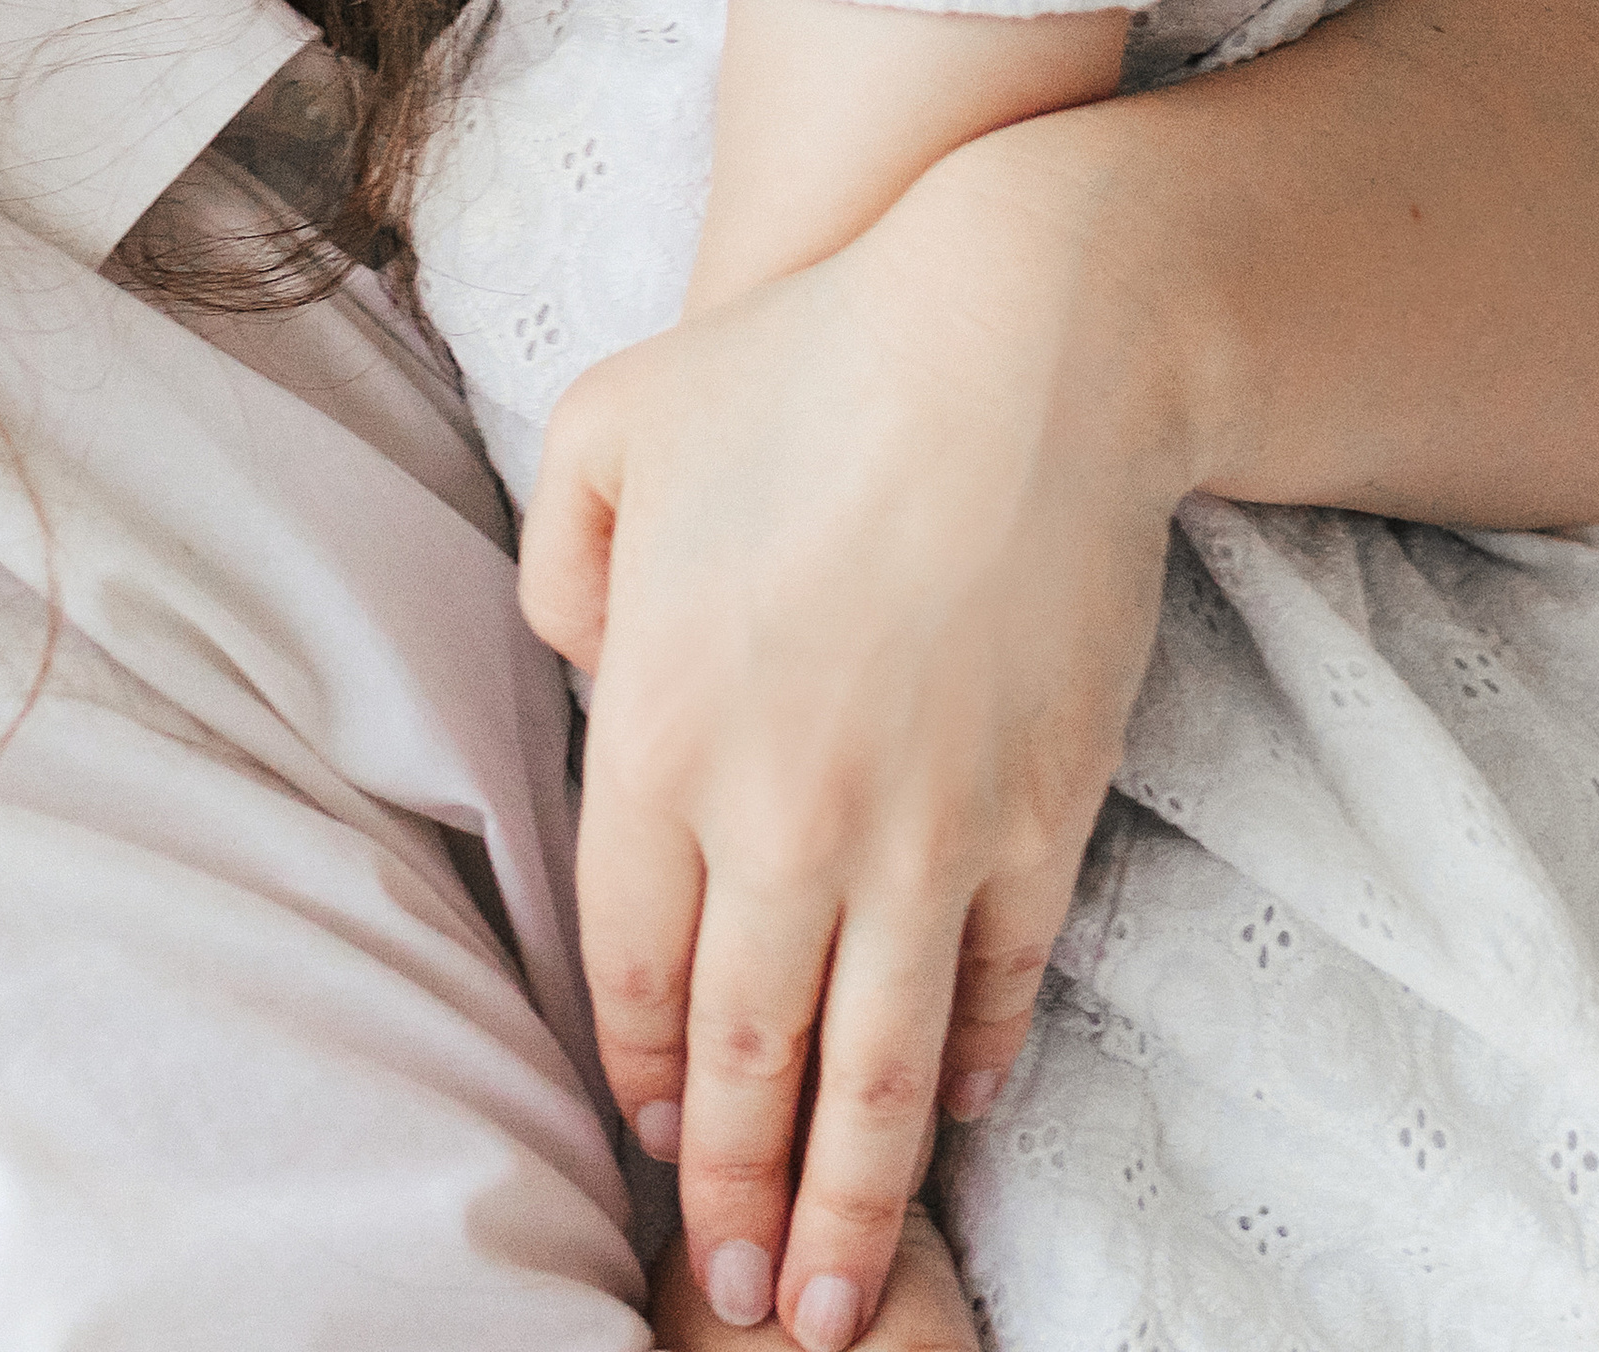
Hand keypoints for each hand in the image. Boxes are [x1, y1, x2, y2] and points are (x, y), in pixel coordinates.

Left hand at [520, 124, 1188, 1351]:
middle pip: (748, 1052)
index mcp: (659, 731)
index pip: (632, 961)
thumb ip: (561, 558)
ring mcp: (920, 830)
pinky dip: (973, 1063)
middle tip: (739, 1297)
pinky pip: (998, 980)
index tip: (655, 1142)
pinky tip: (953, 1111)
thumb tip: (582, 662)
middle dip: (739, 1197)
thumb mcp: (612, 422)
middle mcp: (780, 813)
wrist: (1028, 342)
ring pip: (873, 1067)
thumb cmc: (808, 360)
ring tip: (839, 1304)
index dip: (645, 1067)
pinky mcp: (1037, 816)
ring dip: (852, 1200)